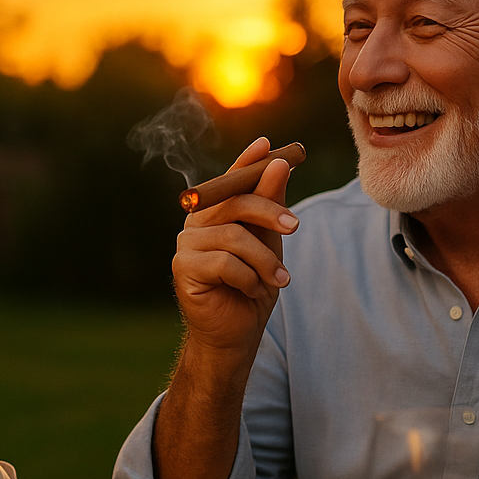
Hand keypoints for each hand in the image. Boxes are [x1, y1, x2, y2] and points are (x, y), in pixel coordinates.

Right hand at [172, 137, 298, 355]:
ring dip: (264, 260)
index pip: (231, 179)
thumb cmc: (253, 286)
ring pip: (233, 236)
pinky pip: (224, 262)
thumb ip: (271, 204)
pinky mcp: (183, 268)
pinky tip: (253, 291)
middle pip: (234, 202)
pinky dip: (248, 278)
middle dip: (270, 211)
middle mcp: (196, 223)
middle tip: (295, 226)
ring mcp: (186, 244)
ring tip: (280, 279)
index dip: (247, 161)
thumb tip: (279, 163)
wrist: (236, 333)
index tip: (270, 145)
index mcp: (216, 212)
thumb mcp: (269, 242)